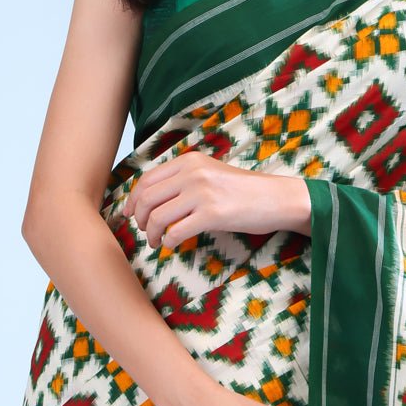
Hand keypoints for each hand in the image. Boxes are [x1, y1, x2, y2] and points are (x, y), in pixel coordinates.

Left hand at [122, 150, 310, 246]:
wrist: (276, 198)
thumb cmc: (243, 191)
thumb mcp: (210, 173)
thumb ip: (184, 179)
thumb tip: (151, 198)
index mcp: (190, 161)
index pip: (147, 180)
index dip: (133, 200)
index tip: (129, 214)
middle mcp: (192, 173)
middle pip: (146, 199)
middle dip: (139, 219)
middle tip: (144, 231)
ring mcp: (202, 193)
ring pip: (156, 217)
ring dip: (151, 234)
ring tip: (156, 242)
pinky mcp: (212, 214)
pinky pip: (175, 232)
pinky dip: (168, 242)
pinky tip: (171, 245)